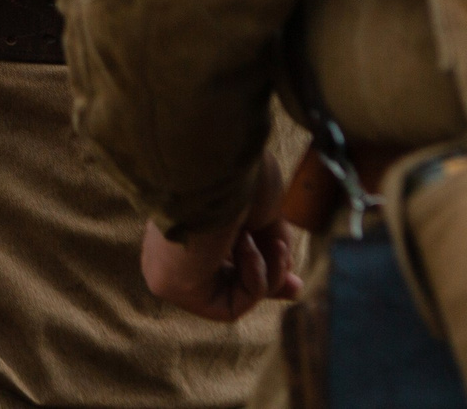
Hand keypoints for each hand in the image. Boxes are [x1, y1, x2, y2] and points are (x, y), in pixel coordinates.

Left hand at [140, 149, 302, 321]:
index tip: (295, 277)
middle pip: (227, 283)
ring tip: (272, 241)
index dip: (264, 269)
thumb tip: (290, 285)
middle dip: (269, 284)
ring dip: (267, 271)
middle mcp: (178, 240)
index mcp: (195, 216)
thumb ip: (271, 247)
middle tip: (297, 284)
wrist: (213, 159)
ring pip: (234, 295)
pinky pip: (228, 306)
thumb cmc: (238, 173)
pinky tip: (245, 244)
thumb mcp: (264, 211)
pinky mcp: (169, 284)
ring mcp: (171, 263)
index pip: (226, 256)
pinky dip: (253, 279)